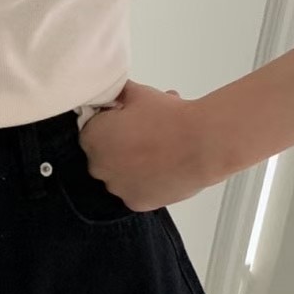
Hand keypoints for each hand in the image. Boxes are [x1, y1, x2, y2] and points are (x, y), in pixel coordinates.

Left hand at [78, 80, 218, 211]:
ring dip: (134, 163)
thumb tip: (115, 91)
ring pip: (121, 174)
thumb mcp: (138, 92)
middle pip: (105, 154)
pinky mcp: (137, 202)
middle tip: (147, 131)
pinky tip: (163, 166)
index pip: (92, 131)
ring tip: (160, 148)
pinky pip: (137, 190)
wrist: (201, 143)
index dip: (112, 123)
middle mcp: (98, 166)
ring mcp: (117, 187)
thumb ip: (119, 91)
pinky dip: (147, 181)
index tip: (129, 120)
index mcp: (92, 138)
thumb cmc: (169, 118)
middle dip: (122, 143)